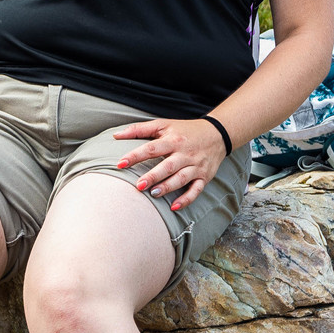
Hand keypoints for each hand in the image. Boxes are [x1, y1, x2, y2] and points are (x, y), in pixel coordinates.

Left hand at [114, 117, 228, 212]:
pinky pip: (196, 190)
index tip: (120, 164)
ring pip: (181, 178)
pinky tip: (174, 207)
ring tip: (154, 194)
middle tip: (138, 185)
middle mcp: (185, 153)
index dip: (135, 156)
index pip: (152, 148)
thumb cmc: (185, 130)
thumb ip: (139, 129)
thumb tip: (116, 135)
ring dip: (168, 187)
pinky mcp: (204, 177)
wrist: (217, 134)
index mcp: (173, 140)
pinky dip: (187, 199)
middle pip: (167, 166)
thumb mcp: (164, 125)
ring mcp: (195, 166)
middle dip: (153, 176)